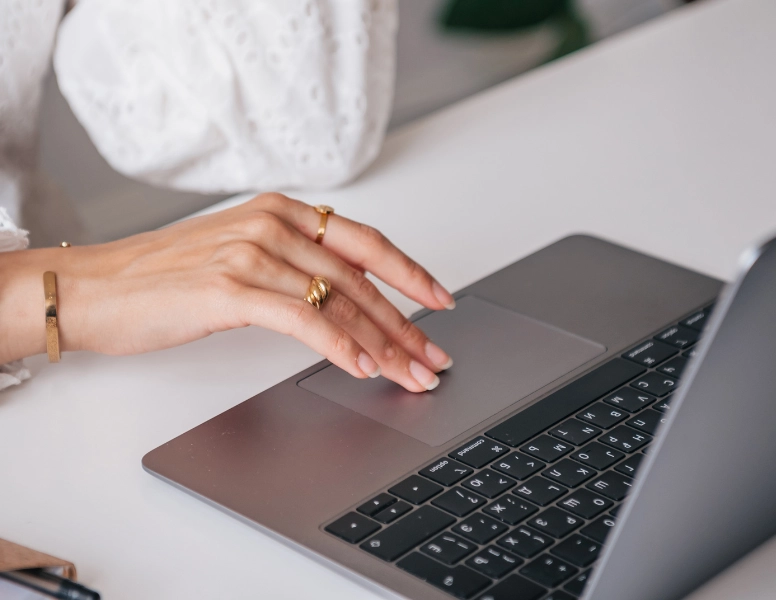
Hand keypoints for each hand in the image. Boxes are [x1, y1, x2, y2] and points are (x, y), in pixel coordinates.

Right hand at [0, 194, 454, 391]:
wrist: (95, 286)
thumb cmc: (165, 276)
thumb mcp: (240, 254)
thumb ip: (291, 265)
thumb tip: (346, 303)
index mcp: (280, 211)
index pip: (364, 241)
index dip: (409, 272)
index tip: (439, 300)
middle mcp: (271, 223)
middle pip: (359, 277)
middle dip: (404, 322)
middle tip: (432, 356)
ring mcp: (251, 252)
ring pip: (338, 299)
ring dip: (383, 342)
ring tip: (410, 373)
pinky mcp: (230, 287)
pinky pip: (302, 318)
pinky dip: (339, 345)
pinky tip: (363, 366)